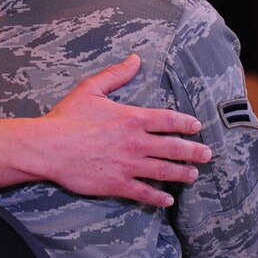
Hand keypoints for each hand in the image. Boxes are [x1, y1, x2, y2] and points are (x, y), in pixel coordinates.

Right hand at [39, 55, 209, 208]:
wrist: (48, 148)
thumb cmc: (68, 117)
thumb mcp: (92, 88)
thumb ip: (116, 74)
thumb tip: (135, 59)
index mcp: (132, 118)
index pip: (168, 120)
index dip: (186, 123)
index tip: (198, 126)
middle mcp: (135, 143)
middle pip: (173, 148)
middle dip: (193, 151)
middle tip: (208, 154)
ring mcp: (128, 165)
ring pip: (163, 171)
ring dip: (182, 173)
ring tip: (194, 174)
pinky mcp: (116, 184)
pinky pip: (143, 193)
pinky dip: (158, 197)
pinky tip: (168, 198)